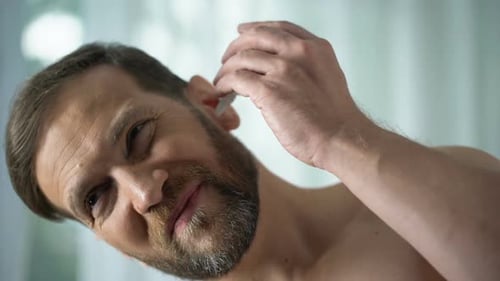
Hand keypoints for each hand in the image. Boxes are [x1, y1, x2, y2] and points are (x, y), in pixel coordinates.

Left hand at [214, 21, 367, 167]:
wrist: (341, 139)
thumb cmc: (334, 119)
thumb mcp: (327, 78)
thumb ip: (305, 67)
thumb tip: (277, 69)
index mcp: (315, 48)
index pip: (279, 28)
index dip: (256, 28)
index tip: (243, 32)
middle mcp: (299, 52)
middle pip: (256, 36)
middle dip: (236, 46)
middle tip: (226, 59)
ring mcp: (283, 69)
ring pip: (242, 57)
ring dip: (226, 68)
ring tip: (221, 80)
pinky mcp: (269, 90)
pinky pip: (236, 78)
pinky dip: (224, 83)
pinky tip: (222, 91)